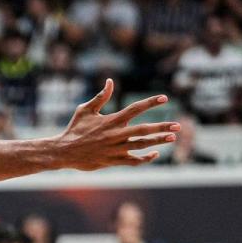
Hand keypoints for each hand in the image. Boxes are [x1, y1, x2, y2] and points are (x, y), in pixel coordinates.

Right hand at [56, 79, 179, 169]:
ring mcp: (115, 148)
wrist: (64, 152)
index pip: (135, 109)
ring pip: (142, 145)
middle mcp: (116, 134)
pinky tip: (155, 153)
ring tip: (172, 138)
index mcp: (111, 120)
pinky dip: (145, 158)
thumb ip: (100, 97)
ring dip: (158, 141)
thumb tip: (110, 81)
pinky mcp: (113, 161)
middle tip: (177, 126)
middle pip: (144, 129)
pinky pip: (134, 160)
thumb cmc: (74, 129)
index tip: (165, 98)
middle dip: (162, 127)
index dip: (151, 102)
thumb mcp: (85, 110)